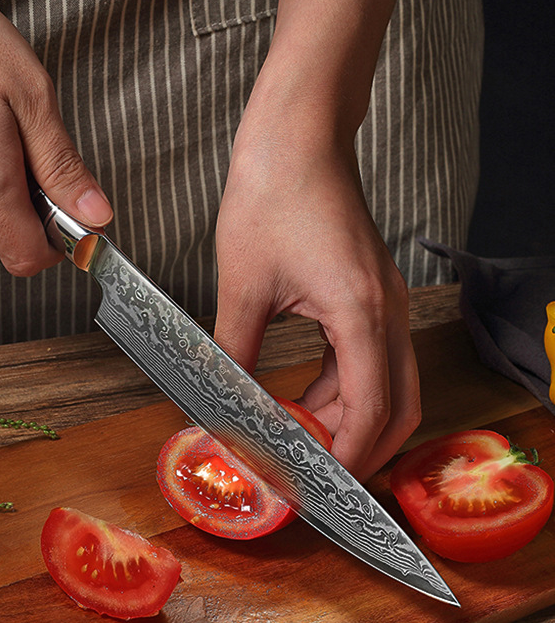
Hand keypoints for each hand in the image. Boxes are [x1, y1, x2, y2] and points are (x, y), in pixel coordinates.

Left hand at [214, 131, 420, 481]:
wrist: (297, 137)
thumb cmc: (273, 194)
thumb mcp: (244, 285)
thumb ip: (235, 351)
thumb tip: (224, 401)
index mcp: (361, 312)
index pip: (371, 410)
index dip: (346, 458)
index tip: (315, 485)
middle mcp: (385, 310)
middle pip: (399, 406)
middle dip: (360, 448)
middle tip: (313, 473)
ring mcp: (383, 301)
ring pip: (385, 385)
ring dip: (346, 418)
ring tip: (296, 440)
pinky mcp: (369, 293)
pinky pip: (369, 357)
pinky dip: (342, 388)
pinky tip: (303, 399)